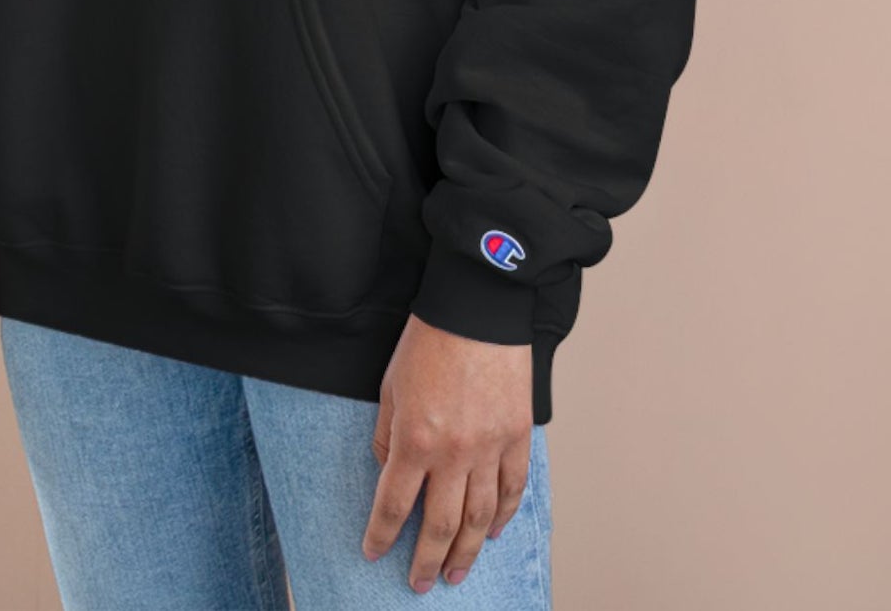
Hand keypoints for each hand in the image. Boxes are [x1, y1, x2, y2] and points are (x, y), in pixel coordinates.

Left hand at [362, 314, 533, 592]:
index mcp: (414, 440)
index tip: (373, 553)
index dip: (381, 535)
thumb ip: (388, 435)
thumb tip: (391, 472)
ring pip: (479, 518)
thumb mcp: (390, 387)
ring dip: (466, 551)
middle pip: (439, 525)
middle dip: (426, 560)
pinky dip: (504, 515)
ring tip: (456, 572)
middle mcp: (453, 453)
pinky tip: (494, 533)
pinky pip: (512, 488)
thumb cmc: (428, 340)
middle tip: (420, 584)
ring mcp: (489, 447)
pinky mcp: (517, 436)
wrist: (476, 307)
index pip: (393, 505)